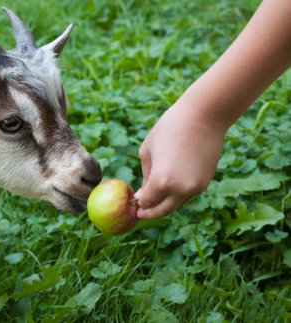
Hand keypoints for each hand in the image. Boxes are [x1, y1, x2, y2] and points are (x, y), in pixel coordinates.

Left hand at [135, 102, 226, 218]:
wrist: (203, 117)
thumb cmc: (169, 129)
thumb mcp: (147, 152)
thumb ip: (145, 178)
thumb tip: (143, 196)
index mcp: (162, 181)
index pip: (147, 202)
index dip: (139, 203)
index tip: (134, 202)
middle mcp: (180, 189)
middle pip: (162, 211)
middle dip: (150, 213)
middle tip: (141, 213)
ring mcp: (195, 188)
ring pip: (176, 204)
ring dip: (164, 204)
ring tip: (154, 198)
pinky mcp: (204, 184)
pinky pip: (186, 195)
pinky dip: (177, 195)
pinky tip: (169, 187)